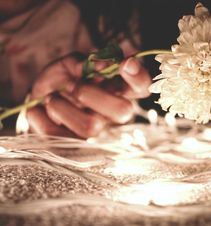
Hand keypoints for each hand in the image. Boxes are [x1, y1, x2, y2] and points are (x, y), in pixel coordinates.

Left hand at [27, 53, 150, 137]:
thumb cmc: (61, 80)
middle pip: (124, 111)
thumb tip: (102, 65)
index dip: (139, 78)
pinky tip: (37, 111)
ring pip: (91, 127)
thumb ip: (85, 62)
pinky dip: (42, 119)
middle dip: (94, 95)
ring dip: (62, 107)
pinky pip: (60, 138)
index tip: (127, 63)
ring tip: (50, 99)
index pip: (141, 87)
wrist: (37, 100)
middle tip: (74, 87)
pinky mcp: (72, 146)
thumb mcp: (70, 64)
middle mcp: (112, 113)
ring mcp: (95, 131)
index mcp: (117, 90)